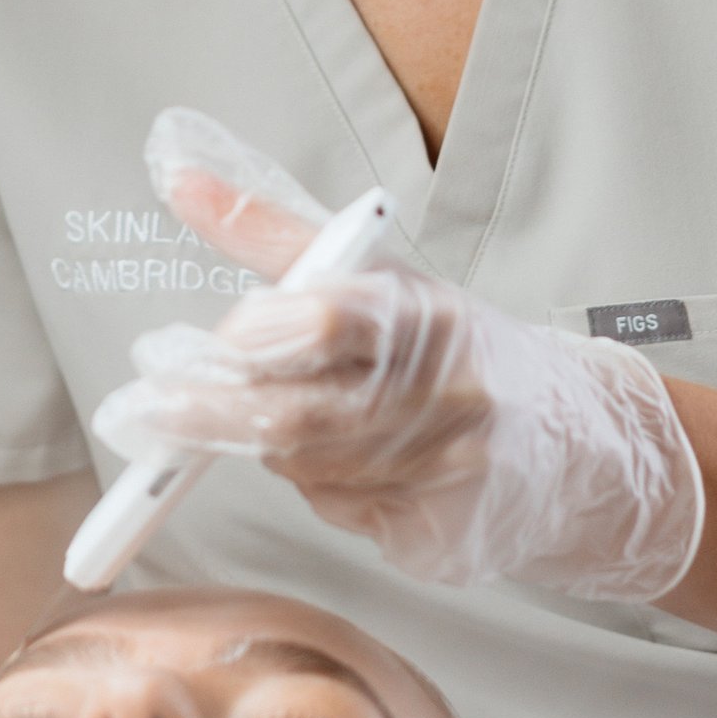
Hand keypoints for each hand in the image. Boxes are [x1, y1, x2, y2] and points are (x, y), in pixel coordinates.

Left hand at [104, 110, 703, 598]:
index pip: (330, 320)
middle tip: (141, 411)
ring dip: (272, 446)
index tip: (196, 344)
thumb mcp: (378, 277)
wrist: (575, 444)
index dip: (255, 336)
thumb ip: (270, 233)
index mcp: (427, 316)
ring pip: (307, 470)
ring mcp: (446, 476)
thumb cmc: (454, 348)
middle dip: (205, 416)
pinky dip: (323, 487)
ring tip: (288, 414)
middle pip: (296, 418)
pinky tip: (352, 460)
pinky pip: (342, 515)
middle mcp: (445, 396)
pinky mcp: (440, 539)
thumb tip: (177, 178)